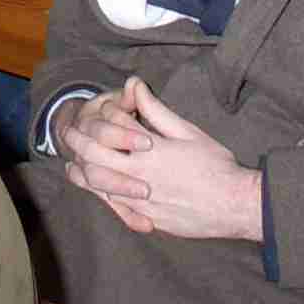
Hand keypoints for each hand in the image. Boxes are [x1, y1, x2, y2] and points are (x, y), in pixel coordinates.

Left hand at [61, 77, 264, 243]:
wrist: (234, 206)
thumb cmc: (216, 165)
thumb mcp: (188, 132)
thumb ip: (156, 110)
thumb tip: (135, 84)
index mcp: (150, 151)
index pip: (113, 128)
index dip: (105, 114)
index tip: (102, 107)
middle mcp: (140, 177)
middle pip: (94, 158)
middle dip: (78, 142)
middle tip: (68, 132)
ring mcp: (142, 202)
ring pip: (99, 187)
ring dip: (82, 173)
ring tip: (72, 164)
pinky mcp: (147, 219)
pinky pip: (115, 207)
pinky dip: (101, 196)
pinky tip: (97, 190)